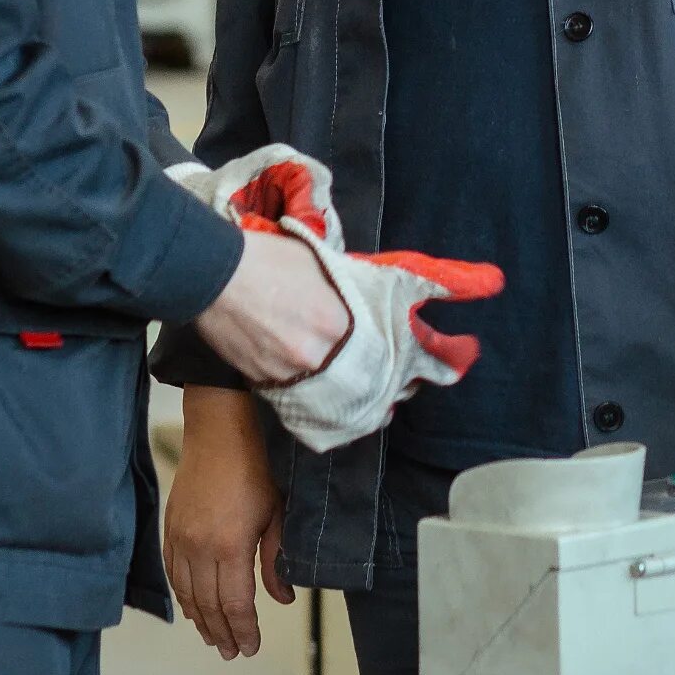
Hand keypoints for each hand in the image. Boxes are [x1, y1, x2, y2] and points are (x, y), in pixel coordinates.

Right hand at [165, 389, 292, 656]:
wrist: (218, 432)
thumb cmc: (254, 468)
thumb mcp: (277, 514)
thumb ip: (277, 560)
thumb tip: (283, 599)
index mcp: (230, 547)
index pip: (235, 604)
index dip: (244, 631)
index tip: (251, 648)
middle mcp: (200, 548)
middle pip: (209, 606)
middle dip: (222, 633)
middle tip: (233, 652)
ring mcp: (181, 539)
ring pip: (187, 594)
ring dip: (201, 620)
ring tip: (214, 638)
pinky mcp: (169, 529)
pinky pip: (172, 574)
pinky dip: (182, 596)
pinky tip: (191, 607)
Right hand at [193, 227, 351, 384]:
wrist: (212, 273)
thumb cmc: (265, 259)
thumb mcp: (313, 260)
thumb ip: (335, 287)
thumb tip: (343, 297)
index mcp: (333, 324)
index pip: (355, 336)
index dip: (346, 327)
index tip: (339, 322)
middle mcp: (313, 355)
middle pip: (332, 359)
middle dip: (327, 348)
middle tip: (315, 333)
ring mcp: (283, 370)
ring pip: (304, 373)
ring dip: (302, 360)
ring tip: (290, 341)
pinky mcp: (256, 378)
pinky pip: (278, 377)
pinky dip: (278, 365)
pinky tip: (272, 348)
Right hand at [251, 243, 504, 452]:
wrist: (213, 274)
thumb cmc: (272, 258)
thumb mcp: (330, 263)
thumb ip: (366, 287)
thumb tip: (401, 303)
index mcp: (347, 317)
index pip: (407, 346)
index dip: (437, 354)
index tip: (460, 355)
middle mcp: (327, 353)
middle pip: (385, 384)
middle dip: (407, 382)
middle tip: (420, 378)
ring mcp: (299, 376)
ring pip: (355, 405)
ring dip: (377, 404)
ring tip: (388, 400)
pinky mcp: (276, 390)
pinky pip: (319, 416)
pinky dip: (339, 416)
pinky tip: (349, 410)